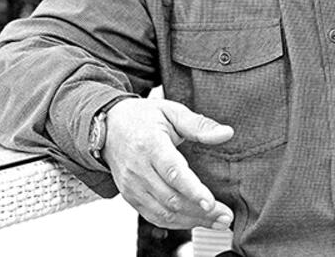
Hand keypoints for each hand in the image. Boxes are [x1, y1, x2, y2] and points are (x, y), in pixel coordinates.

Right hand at [103, 97, 234, 229]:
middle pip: (171, 198)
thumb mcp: (172, 111)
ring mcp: (132, 186)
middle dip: (201, 212)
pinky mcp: (130, 196)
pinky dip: (177, 223)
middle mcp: (138, 168)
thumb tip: (226, 133)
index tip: (211, 203)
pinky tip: (196, 221)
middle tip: (226, 217)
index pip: (172, 171)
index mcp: (151, 144)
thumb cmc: (143, 117)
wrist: (108, 126)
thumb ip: (199, 124)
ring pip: (164, 213)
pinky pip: (154, 217)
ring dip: (192, 221)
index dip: (192, 189)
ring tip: (217, 222)